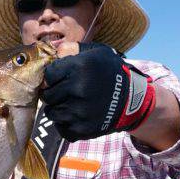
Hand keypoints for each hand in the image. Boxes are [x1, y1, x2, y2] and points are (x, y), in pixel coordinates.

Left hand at [41, 43, 155, 141]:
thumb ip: (72, 49)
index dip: (50, 77)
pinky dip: (65, 123)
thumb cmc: (111, 72)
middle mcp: (78, 90)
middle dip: (52, 93)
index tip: (56, 79)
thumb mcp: (96, 52)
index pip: (48, 75)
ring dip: (57, 108)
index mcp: (80, 68)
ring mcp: (80, 111)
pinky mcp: (82, 129)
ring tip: (69, 104)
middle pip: (47, 95)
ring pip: (51, 112)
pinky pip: (61, 127)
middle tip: (62, 92)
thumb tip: (54, 51)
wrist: (132, 99)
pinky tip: (75, 115)